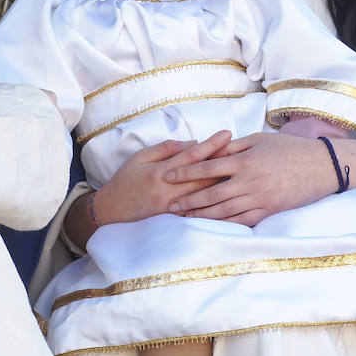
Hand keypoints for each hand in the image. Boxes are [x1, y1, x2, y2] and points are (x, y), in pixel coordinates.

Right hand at [93, 131, 231, 224]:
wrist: (110, 212)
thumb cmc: (125, 181)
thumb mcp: (139, 158)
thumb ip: (164, 149)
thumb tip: (190, 143)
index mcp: (160, 171)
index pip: (191, 155)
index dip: (211, 144)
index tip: (227, 134)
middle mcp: (168, 189)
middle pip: (203, 175)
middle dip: (225, 163)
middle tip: (244, 153)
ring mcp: (172, 207)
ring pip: (204, 194)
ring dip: (223, 184)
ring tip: (241, 174)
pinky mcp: (173, 220)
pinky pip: (198, 211)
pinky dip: (213, 205)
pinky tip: (228, 200)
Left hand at [164, 132, 335, 226]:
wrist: (321, 167)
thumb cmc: (289, 149)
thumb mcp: (260, 139)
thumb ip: (234, 146)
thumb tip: (211, 149)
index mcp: (245, 161)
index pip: (208, 166)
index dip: (186, 171)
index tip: (168, 175)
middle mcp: (250, 181)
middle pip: (211, 193)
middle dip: (188, 199)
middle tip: (169, 205)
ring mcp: (260, 199)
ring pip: (224, 210)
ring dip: (202, 215)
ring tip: (184, 217)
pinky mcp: (269, 211)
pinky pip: (242, 220)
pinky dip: (224, 224)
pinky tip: (211, 225)